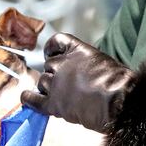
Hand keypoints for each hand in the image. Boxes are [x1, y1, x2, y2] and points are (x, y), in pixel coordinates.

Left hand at [20, 33, 134, 132]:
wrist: (119, 102)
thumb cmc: (119, 84)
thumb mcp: (103, 62)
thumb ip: (86, 64)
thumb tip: (83, 74)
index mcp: (77, 50)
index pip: (56, 42)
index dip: (52, 50)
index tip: (51, 55)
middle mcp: (62, 63)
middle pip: (49, 66)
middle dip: (55, 74)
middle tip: (67, 86)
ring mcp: (56, 84)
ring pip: (43, 82)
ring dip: (49, 88)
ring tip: (61, 96)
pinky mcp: (54, 104)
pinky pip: (34, 99)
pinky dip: (29, 98)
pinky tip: (26, 98)